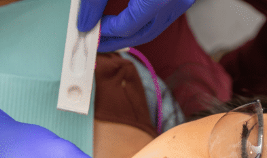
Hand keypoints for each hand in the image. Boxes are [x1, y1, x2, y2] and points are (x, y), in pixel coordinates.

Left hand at [77, 0, 195, 51]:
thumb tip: (85, 22)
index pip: (129, 24)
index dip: (107, 31)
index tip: (90, 31)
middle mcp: (176, 0)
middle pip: (142, 33)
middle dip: (117, 41)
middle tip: (96, 44)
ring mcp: (181, 0)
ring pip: (152, 29)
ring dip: (129, 35)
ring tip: (108, 36)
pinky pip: (160, 18)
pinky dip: (142, 24)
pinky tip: (125, 24)